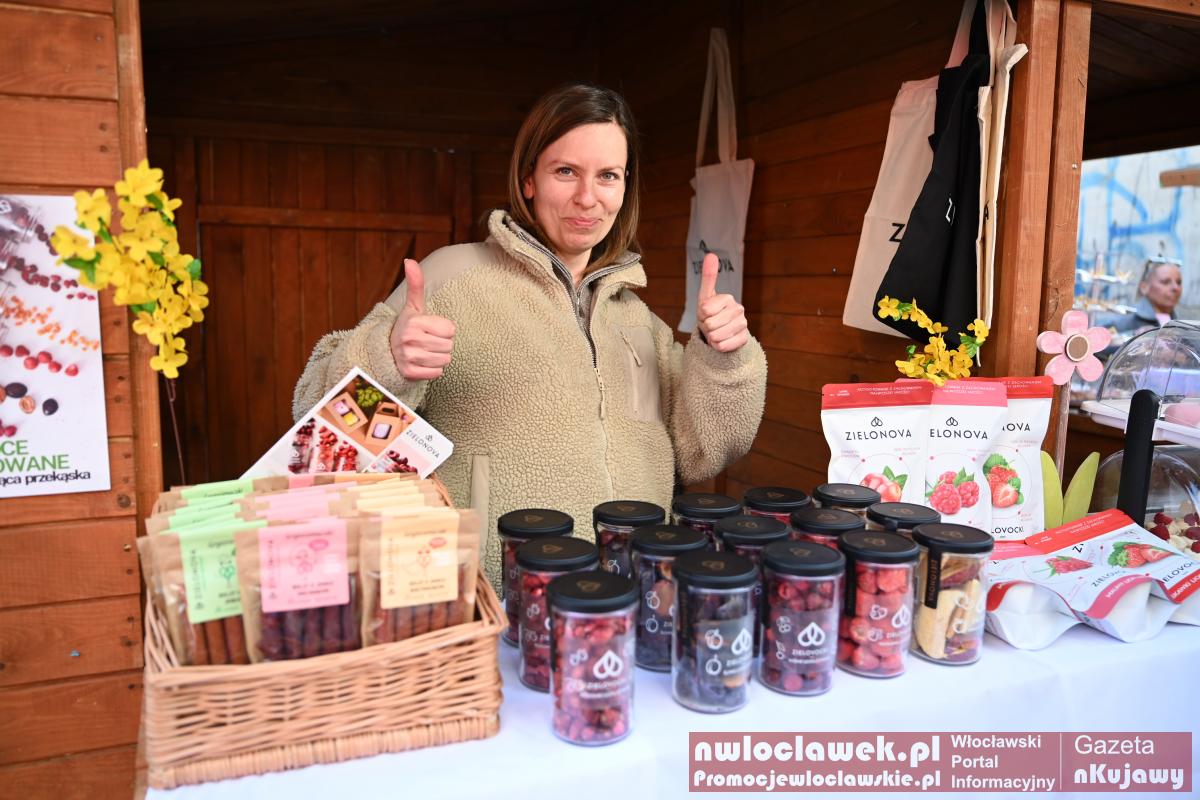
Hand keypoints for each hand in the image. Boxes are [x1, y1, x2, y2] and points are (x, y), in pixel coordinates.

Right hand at [389, 259, 455, 379]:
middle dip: (442, 345)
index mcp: (414, 321)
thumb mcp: (414, 306)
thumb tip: (409, 260)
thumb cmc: (408, 326)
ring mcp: (408, 357)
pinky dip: (433, 370)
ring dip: (438, 358)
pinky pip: (437, 373)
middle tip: (427, 342)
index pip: (451, 329)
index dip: (444, 330)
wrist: (387, 351)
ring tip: (425, 352)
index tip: (431, 329)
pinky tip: (422, 363)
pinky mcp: (410, 373)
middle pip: (449, 346)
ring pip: (445, 360)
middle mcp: (409, 339)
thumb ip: (415, 284)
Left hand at [695, 253, 748, 352]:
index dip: (701, 315)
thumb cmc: (710, 313)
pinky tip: (722, 341)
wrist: (720, 332)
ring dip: (711, 337)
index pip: (704, 310)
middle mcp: (738, 310)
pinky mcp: (744, 339)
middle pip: (710, 324)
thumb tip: (711, 254)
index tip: (706, 314)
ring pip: (716, 336)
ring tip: (716, 332)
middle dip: (706, 327)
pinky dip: (718, 347)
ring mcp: (743, 325)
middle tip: (710, 324)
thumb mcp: (705, 296)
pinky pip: (723, 346)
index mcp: (728, 298)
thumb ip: (708, 277)